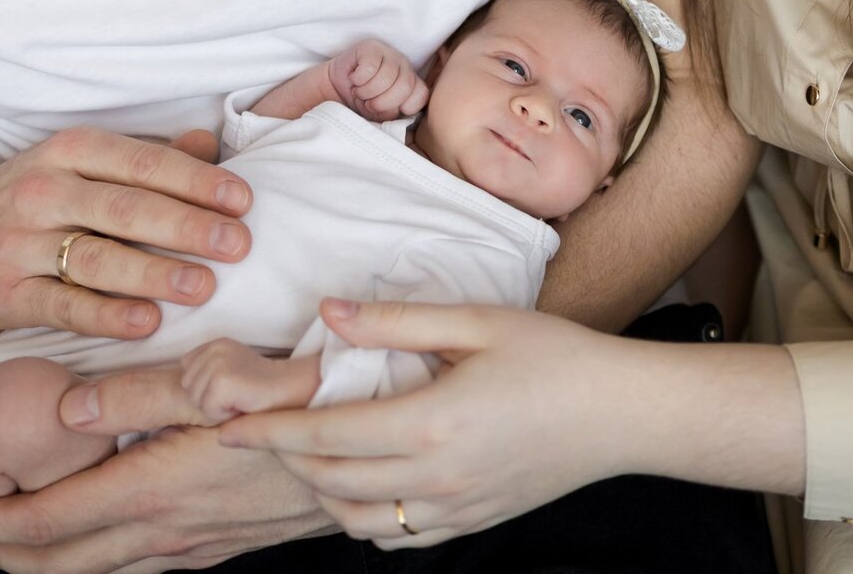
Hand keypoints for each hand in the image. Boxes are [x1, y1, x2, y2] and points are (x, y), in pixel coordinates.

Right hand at [0, 127, 253, 338]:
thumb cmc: (29, 199)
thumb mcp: (78, 163)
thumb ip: (144, 158)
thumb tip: (210, 144)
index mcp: (69, 151)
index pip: (143, 162)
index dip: (196, 181)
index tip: (243, 201)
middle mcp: (44, 191)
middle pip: (126, 209)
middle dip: (187, 227)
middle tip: (238, 245)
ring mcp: (20, 243)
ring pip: (96, 259)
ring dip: (154, 273)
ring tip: (204, 287)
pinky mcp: (4, 293)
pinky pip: (63, 306)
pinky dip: (107, 316)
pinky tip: (148, 322)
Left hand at [0, 378, 333, 573]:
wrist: (373, 445)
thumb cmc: (299, 399)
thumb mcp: (217, 377)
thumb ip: (138, 393)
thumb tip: (68, 414)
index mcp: (153, 489)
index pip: (47, 521)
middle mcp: (167, 531)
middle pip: (61, 561)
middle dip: (1, 551)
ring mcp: (199, 546)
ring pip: (101, 569)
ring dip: (47, 559)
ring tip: (15, 539)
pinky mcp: (226, 544)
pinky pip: (142, 564)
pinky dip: (98, 557)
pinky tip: (104, 539)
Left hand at [181, 339, 316, 423]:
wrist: (292, 391)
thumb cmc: (262, 389)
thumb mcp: (232, 369)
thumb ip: (207, 370)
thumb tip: (178, 386)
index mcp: (214, 343)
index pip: (186, 369)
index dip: (205, 386)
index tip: (232, 387)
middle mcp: (214, 348)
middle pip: (187, 386)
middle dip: (208, 398)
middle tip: (237, 395)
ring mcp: (218, 363)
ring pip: (195, 399)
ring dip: (216, 407)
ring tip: (240, 399)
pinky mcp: (223, 381)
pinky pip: (207, 409)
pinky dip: (223, 414)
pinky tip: (242, 405)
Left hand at [216, 298, 634, 548]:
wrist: (624, 413)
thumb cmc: (555, 356)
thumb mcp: (476, 321)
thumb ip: (394, 322)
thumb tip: (327, 314)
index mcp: (429, 423)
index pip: (323, 437)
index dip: (267, 433)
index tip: (228, 424)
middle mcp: (435, 477)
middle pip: (330, 482)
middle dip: (285, 460)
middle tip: (261, 430)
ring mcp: (456, 509)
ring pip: (358, 521)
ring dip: (322, 492)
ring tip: (308, 455)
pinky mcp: (474, 522)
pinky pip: (399, 537)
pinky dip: (364, 518)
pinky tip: (363, 485)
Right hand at [327, 40, 429, 120]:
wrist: (336, 88)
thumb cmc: (362, 101)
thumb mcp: (379, 114)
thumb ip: (392, 113)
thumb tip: (395, 111)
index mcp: (412, 84)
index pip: (420, 96)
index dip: (402, 107)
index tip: (386, 111)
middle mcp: (404, 67)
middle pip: (405, 86)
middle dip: (382, 102)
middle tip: (368, 104)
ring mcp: (389, 54)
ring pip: (386, 77)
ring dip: (367, 92)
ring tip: (359, 92)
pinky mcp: (371, 48)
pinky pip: (369, 67)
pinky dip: (358, 79)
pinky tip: (354, 79)